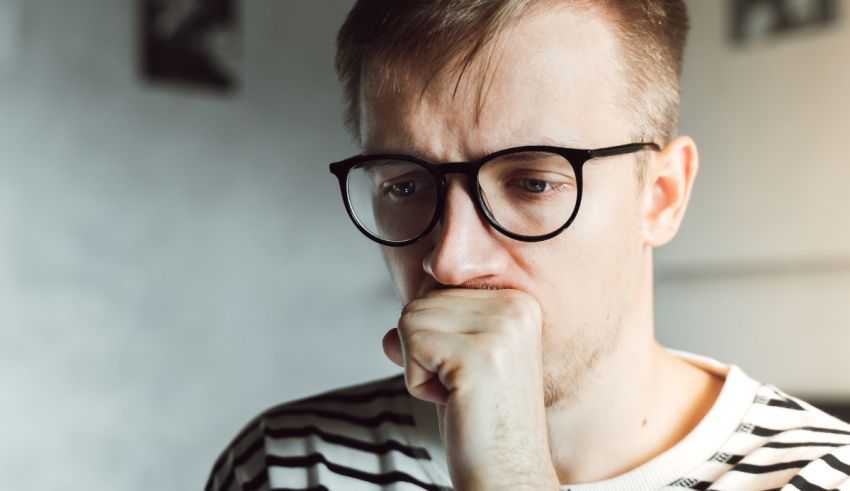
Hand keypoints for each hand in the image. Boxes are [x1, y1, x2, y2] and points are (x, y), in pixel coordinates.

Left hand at [382, 288, 559, 490]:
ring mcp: (500, 328)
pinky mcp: (478, 354)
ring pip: (411, 320)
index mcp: (518, 301)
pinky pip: (410, 346)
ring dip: (421, 368)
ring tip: (461, 395)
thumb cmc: (483, 424)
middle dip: (426, 354)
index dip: (437, 340)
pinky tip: (454, 402)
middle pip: (421, 303)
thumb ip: (427, 334)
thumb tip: (388, 338)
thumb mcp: (456, 366)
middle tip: (465, 389)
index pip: (438, 291)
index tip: (471, 373)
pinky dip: (418, 383)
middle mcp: (515, 306)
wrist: (509, 475)